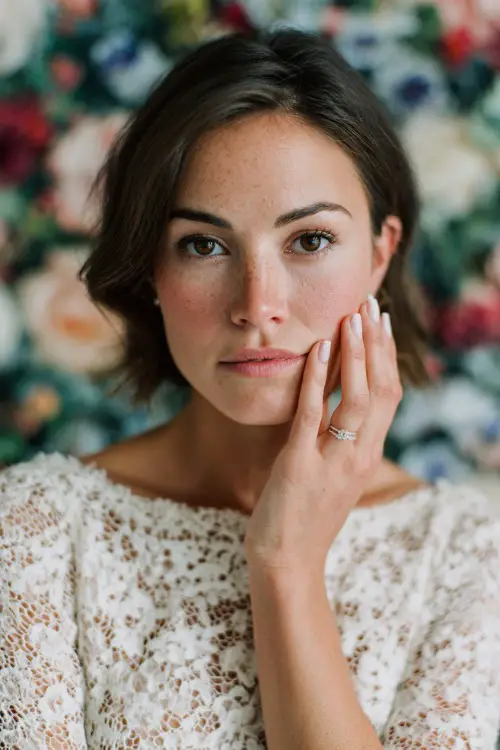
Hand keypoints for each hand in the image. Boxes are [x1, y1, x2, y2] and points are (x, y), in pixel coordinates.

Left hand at [243, 295, 402, 578]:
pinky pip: (312, 414)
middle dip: (376, 343)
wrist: (289, 561)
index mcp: (368, 454)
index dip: (387, 355)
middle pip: (379, 389)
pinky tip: (318, 348)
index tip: (381, 321)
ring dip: (355, 353)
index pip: (389, 395)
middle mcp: (360, 455)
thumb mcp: (336, 473)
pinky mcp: (301, 466)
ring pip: (354, 398)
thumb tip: (338, 400)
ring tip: (351, 316)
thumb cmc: (307, 515)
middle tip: (370, 304)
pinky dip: (316, 379)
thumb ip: (344, 439)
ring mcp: (333, 461)